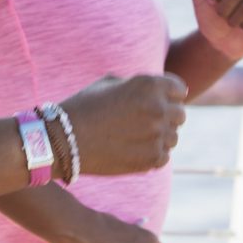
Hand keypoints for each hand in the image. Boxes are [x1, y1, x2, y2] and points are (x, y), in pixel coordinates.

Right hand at [59, 74, 187, 176]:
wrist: (63, 139)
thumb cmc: (84, 107)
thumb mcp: (110, 83)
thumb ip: (139, 85)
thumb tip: (159, 91)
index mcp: (149, 84)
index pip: (179, 89)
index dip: (168, 95)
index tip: (156, 102)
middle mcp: (158, 108)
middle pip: (180, 114)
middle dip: (166, 116)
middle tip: (144, 122)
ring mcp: (156, 135)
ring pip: (173, 137)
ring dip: (160, 137)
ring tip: (134, 137)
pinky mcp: (151, 159)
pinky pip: (163, 156)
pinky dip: (152, 154)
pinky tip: (131, 150)